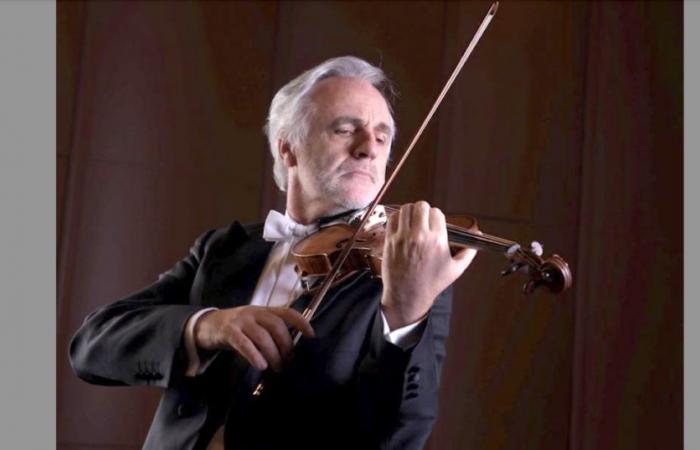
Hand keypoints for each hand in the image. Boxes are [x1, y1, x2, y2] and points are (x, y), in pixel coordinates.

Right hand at [194, 306, 314, 371]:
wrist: (207, 325)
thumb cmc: (237, 328)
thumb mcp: (255, 326)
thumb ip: (270, 334)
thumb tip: (290, 354)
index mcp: (264, 310)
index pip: (287, 312)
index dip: (301, 322)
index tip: (311, 336)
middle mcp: (254, 312)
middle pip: (276, 326)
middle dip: (286, 345)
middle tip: (288, 362)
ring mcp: (241, 320)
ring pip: (262, 336)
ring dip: (272, 354)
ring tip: (277, 368)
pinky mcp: (228, 331)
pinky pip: (244, 343)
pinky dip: (254, 355)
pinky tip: (261, 365)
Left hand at [381, 201, 476, 329]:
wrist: (408, 295)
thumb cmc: (432, 283)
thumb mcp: (456, 268)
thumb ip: (469, 250)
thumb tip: (477, 233)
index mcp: (437, 240)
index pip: (437, 213)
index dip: (436, 217)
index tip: (434, 224)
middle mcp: (420, 236)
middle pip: (421, 206)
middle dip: (423, 211)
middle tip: (423, 219)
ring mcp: (403, 237)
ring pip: (406, 209)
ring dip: (410, 212)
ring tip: (412, 220)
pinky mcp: (390, 240)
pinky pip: (392, 218)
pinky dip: (397, 218)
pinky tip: (402, 225)